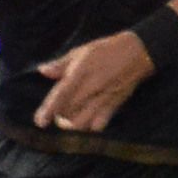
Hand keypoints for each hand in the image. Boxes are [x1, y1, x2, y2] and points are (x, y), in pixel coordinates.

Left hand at [33, 29, 154, 133]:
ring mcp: (104, 98)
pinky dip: (91, 127)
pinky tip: (87, 121)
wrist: (137, 53)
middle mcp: (91, 88)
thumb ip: (61, 64)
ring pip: (83, 123)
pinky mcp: (115, 105)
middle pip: (69, 112)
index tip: (40, 122)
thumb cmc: (106, 50)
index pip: (61, 94)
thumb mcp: (81, 51)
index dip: (48, 109)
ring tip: (69, 119)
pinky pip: (100, 124)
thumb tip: (42, 70)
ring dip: (73, 124)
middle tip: (56, 114)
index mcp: (80, 73)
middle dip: (59, 117)